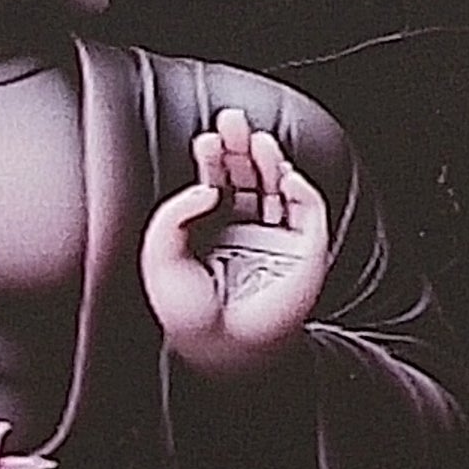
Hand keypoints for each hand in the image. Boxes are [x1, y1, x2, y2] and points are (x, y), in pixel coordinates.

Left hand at [141, 106, 329, 377]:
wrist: (221, 348)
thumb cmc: (187, 312)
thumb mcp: (159, 254)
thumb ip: (172, 213)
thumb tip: (205, 187)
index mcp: (213, 229)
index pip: (218, 180)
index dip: (214, 157)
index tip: (206, 139)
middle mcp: (246, 230)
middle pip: (249, 175)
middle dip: (242, 146)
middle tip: (234, 119)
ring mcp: (277, 239)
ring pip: (279, 186)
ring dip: (270, 160)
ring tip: (257, 140)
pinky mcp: (304, 251)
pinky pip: (309, 212)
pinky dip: (301, 189)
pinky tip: (284, 176)